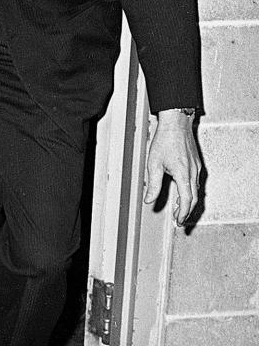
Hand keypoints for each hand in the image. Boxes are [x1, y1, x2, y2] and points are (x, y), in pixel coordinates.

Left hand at [144, 109, 202, 225]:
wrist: (176, 124)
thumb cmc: (165, 140)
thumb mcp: (154, 165)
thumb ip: (153, 185)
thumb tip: (149, 200)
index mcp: (184, 174)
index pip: (187, 200)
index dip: (183, 213)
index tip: (179, 221)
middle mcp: (194, 172)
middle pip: (194, 198)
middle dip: (187, 211)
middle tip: (180, 221)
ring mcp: (197, 167)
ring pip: (196, 190)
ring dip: (189, 202)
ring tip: (180, 210)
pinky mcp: (196, 163)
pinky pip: (196, 182)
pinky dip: (191, 192)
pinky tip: (183, 193)